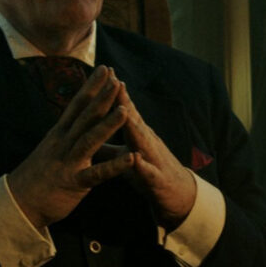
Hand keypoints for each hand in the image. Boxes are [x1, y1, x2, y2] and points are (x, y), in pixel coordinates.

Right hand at [7, 66, 133, 228]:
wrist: (18, 203)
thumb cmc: (38, 176)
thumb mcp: (52, 149)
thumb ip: (67, 134)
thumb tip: (77, 119)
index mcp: (60, 134)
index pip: (78, 105)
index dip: (91, 86)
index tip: (105, 69)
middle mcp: (63, 143)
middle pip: (84, 116)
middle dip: (101, 97)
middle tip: (116, 79)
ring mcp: (68, 162)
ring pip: (90, 140)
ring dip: (108, 125)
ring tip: (126, 110)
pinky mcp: (74, 182)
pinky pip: (96, 174)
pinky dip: (114, 167)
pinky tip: (131, 158)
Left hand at [116, 81, 196, 227]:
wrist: (178, 195)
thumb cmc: (148, 171)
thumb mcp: (126, 156)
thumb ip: (107, 146)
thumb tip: (87, 133)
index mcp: (137, 135)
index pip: (125, 109)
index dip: (114, 92)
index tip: (104, 72)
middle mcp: (147, 142)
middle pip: (134, 118)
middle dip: (124, 100)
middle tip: (115, 80)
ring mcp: (154, 159)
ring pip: (143, 141)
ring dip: (134, 127)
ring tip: (125, 112)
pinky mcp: (157, 180)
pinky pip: (149, 172)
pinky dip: (142, 166)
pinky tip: (136, 159)